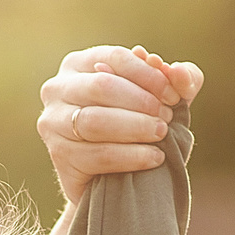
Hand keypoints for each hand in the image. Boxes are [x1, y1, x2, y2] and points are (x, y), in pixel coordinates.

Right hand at [36, 45, 203, 203]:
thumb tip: (177, 71)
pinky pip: (97, 154)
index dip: (149, 75)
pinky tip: (155, 157)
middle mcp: (57, 88)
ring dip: (136, 127)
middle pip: (101, 86)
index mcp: (79, 64)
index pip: (115, 58)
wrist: (115, 176)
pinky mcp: (58, 155)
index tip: (174, 96)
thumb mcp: (164, 99)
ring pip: (95, 121)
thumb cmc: (140, 127)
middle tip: (167, 117)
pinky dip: (131, 156)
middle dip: (141, 102)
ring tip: (162, 134)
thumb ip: (182, 80)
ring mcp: (52, 122)